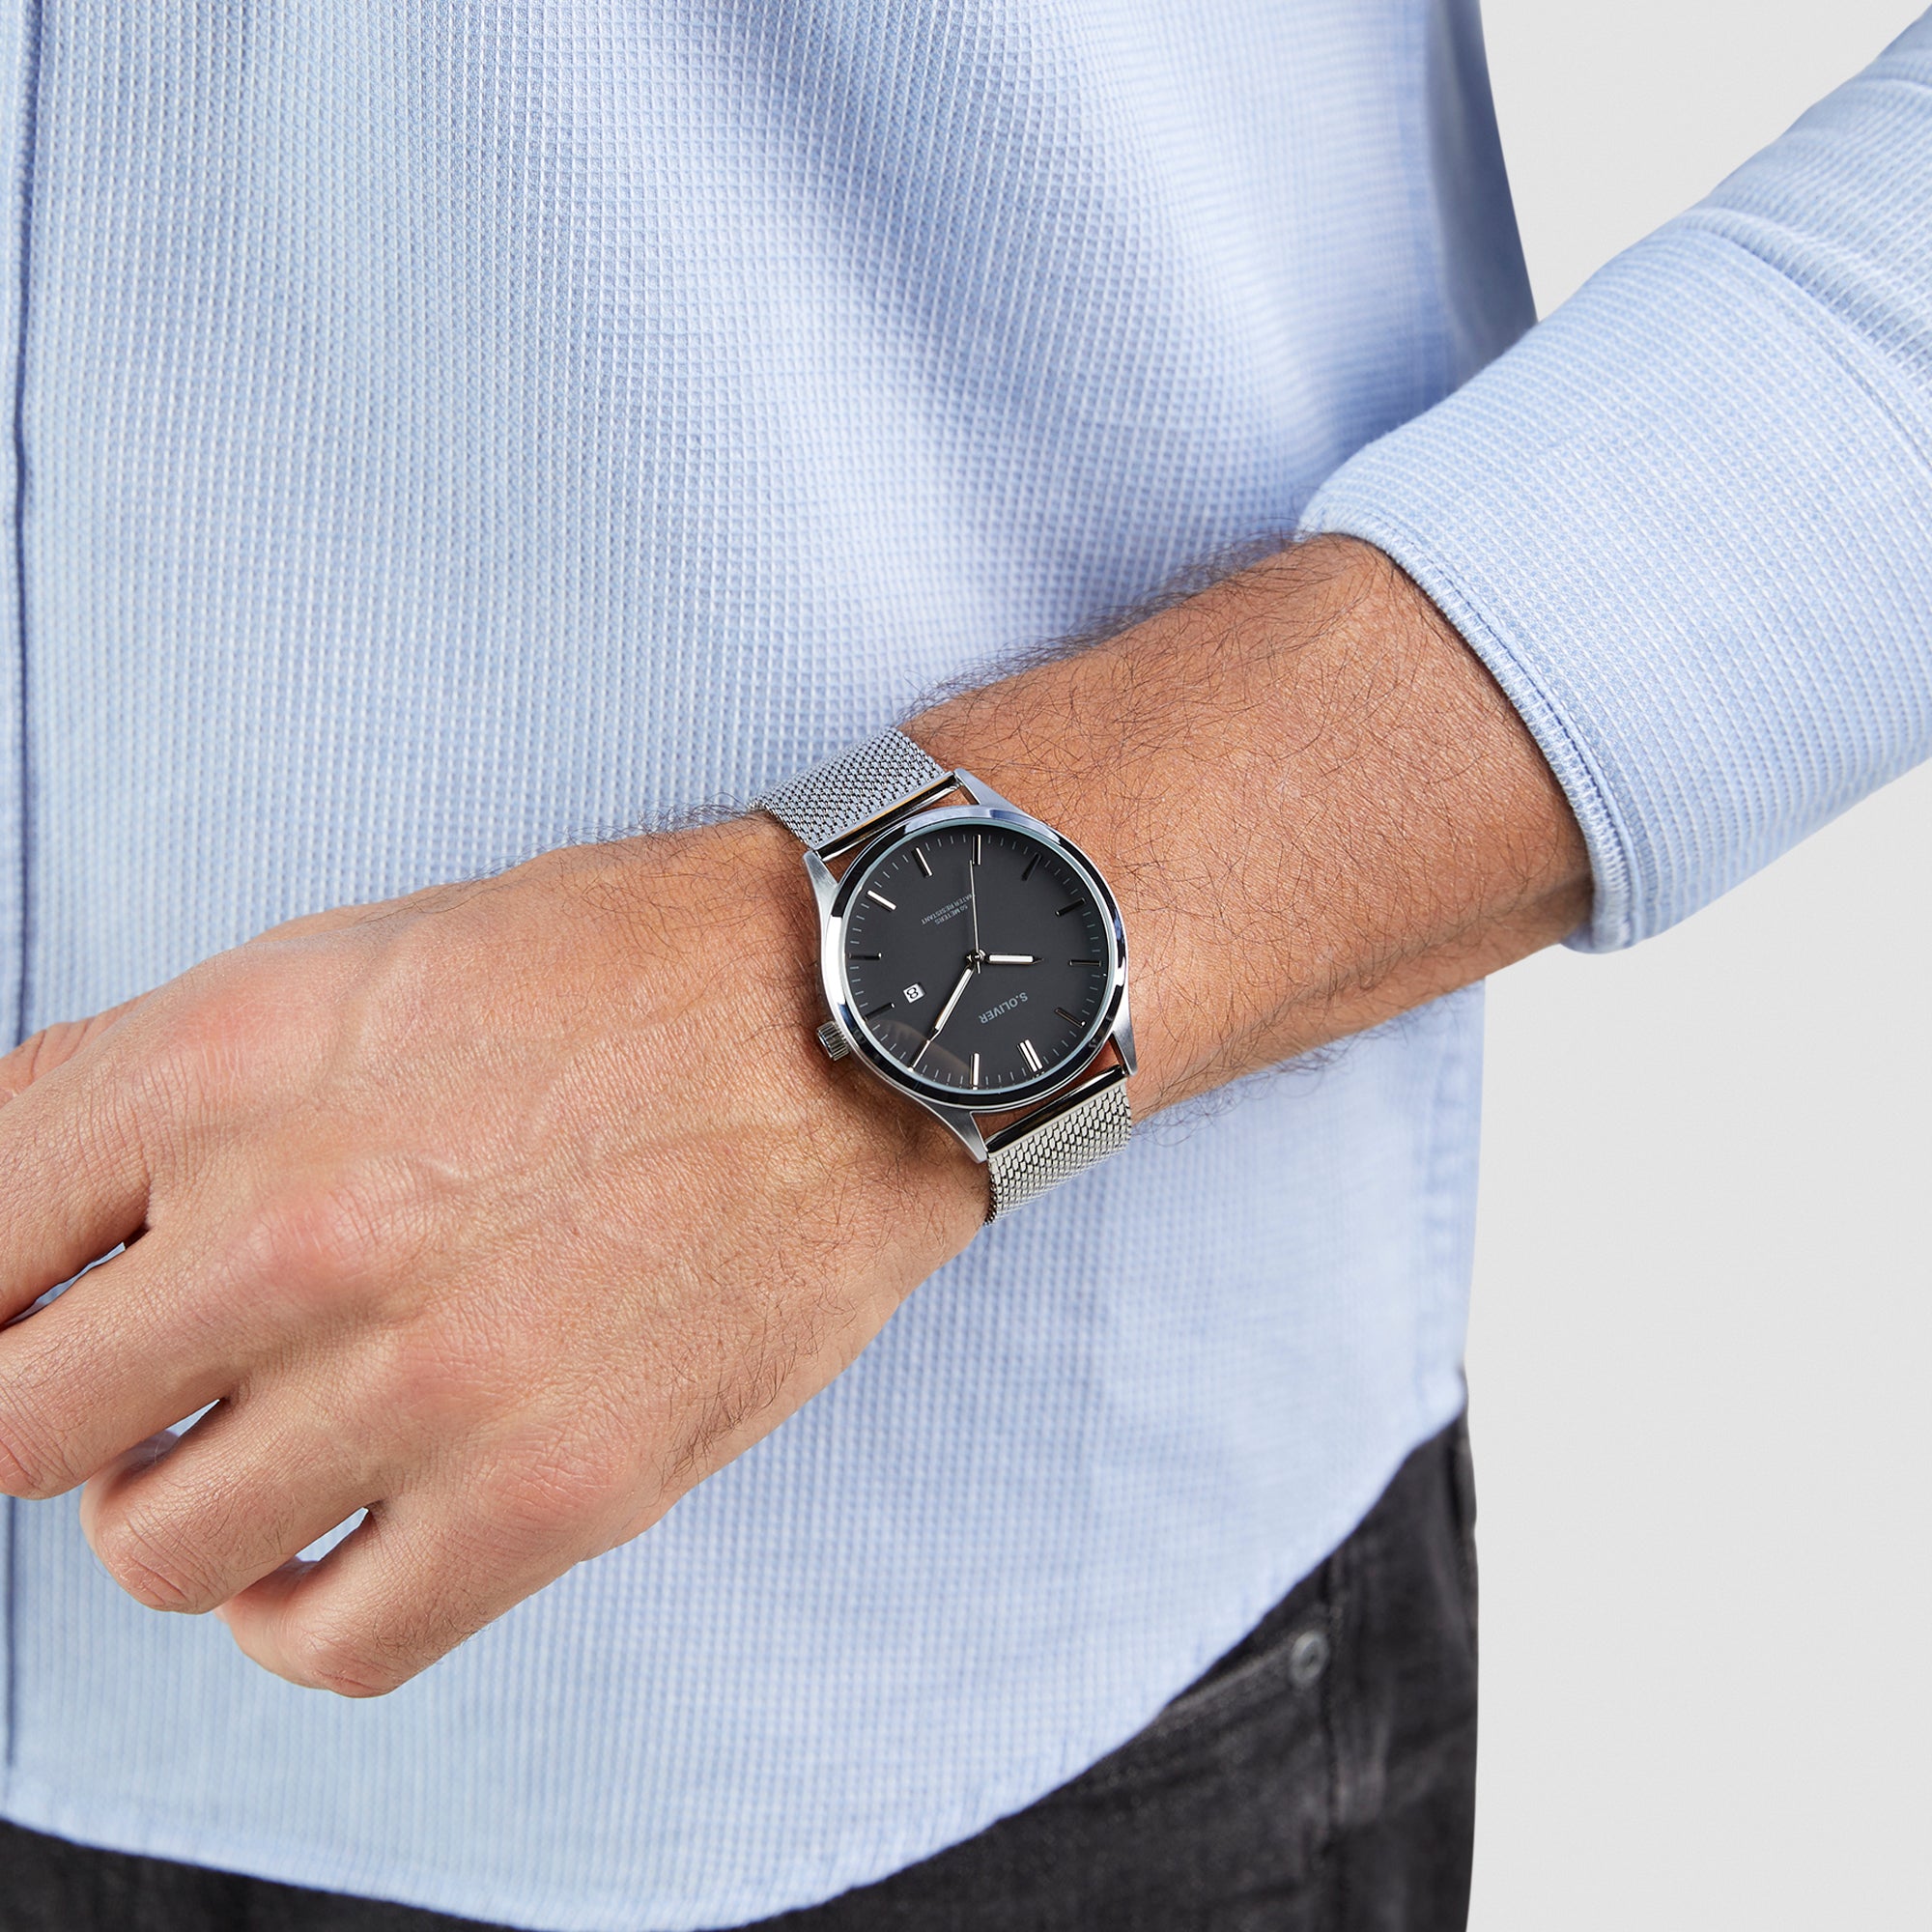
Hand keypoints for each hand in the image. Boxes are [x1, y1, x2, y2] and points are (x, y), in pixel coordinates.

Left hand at [0, 818, 983, 1695]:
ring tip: (274, 1444)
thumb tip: (10, 1202)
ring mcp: (427, 1379)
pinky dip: (304, 1609)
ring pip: (156, 1552)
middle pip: (19, 1425)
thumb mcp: (357, 960)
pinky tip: (346, 1533)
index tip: (41, 1315)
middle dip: (76, 1406)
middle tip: (158, 1378)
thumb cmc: (624, 975)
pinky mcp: (551, 1496)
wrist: (858, 1027)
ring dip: (187, 1508)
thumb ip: (152, 1083)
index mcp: (227, 1068)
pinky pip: (330, 1644)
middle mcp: (301, 1230)